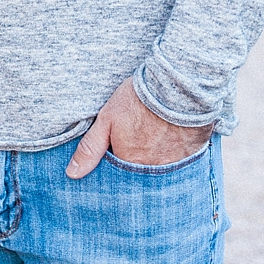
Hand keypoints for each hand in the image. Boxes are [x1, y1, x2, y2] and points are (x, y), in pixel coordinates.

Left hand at [66, 77, 213, 178]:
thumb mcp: (107, 120)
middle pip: (139, 176)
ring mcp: (174, 165)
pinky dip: (174, 156)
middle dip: (136, 165)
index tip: (116, 151)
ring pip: (159, 171)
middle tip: (137, 144)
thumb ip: (90, 148)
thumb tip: (72, 174)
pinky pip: (180, 164)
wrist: (177, 87)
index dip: (115, 163)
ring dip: (155, 161)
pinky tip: (170, 141)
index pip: (117, 176)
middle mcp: (152, 171)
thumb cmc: (139, 101)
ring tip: (154, 141)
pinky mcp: (191, 156)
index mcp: (129, 164)